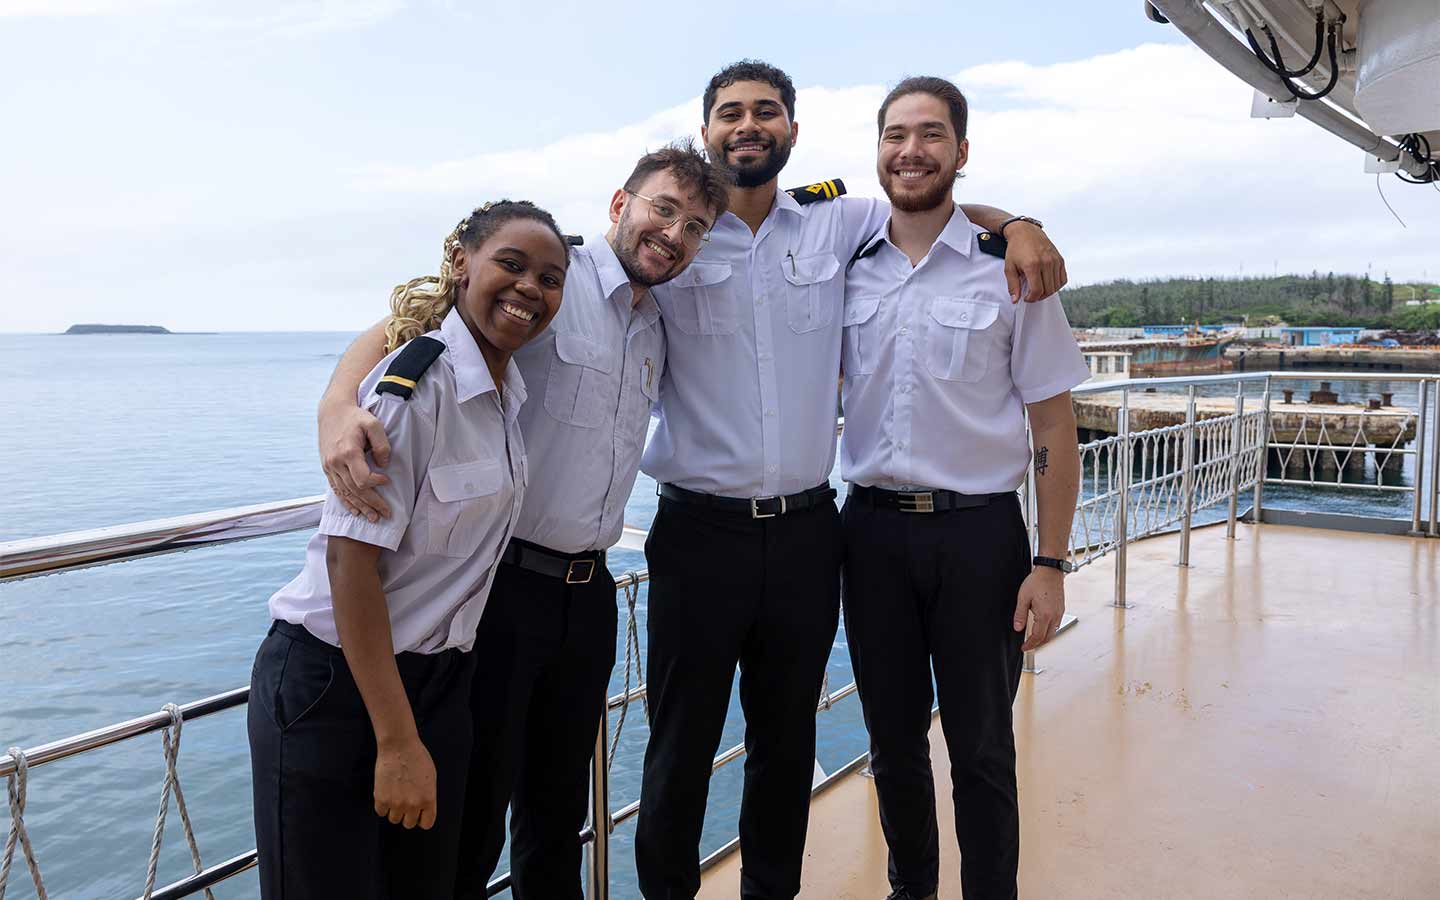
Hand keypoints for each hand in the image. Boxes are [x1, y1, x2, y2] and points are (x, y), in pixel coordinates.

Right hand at [320, 402, 391, 521]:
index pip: (362, 478)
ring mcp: (329, 466)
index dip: (376, 483)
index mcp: (348, 452)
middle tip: (386, 514)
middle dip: (372, 504)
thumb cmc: (356, 416)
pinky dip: (346, 502)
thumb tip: (384, 465)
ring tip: (373, 517)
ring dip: (360, 507)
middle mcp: (336, 462)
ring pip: (345, 493)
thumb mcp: (374, 424)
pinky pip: (336, 489)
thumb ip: (382, 444)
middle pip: (355, 490)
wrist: (332, 411)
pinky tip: (355, 510)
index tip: (387, 481)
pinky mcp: (327, 468)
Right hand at [374, 736, 437, 829]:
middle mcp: (413, 804)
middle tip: (405, 802)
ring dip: (394, 810)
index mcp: (428, 799)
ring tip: (395, 795)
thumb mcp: (430, 777)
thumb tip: (423, 807)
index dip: (422, 818)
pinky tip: (386, 793)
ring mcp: (396, 803)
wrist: (399, 746)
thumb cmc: (416, 757)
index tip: (418, 814)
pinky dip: (382, 805)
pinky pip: (381, 812)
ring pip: (394, 819)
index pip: (426, 824)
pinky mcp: (381, 799)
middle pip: (408, 824)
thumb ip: (427, 795)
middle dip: (407, 814)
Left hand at [1002, 222, 1067, 303]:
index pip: (1037, 290)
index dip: (1031, 298)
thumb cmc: (1016, 249)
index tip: (1026, 298)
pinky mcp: (1060, 259)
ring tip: (1038, 289)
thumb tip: (1015, 300)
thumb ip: (1013, 285)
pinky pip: (1063, 279)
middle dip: (1039, 296)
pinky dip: (1056, 285)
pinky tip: (1047, 283)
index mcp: (1032, 265)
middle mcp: (1046, 262)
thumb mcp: (1009, 267)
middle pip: (1048, 290)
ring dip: (1047, 292)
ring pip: (1056, 286)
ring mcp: (1055, 260)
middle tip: (1031, 294)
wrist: (1025, 231)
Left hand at [1013, 566, 1065, 651]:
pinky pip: (1056, 625)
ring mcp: (1060, 613)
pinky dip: (1049, 631)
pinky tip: (1042, 628)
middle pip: (1047, 638)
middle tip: (1028, 646)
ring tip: (1034, 639)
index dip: (1030, 644)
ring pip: (1053, 632)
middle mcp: (1055, 616)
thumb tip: (1017, 628)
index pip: (1038, 637)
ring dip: (1044, 638)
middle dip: (1037, 644)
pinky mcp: (1061, 609)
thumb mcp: (1023, 598)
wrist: (1050, 571)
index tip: (1024, 648)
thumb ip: (1020, 614)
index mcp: (1045, 615)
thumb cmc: (1037, 581)